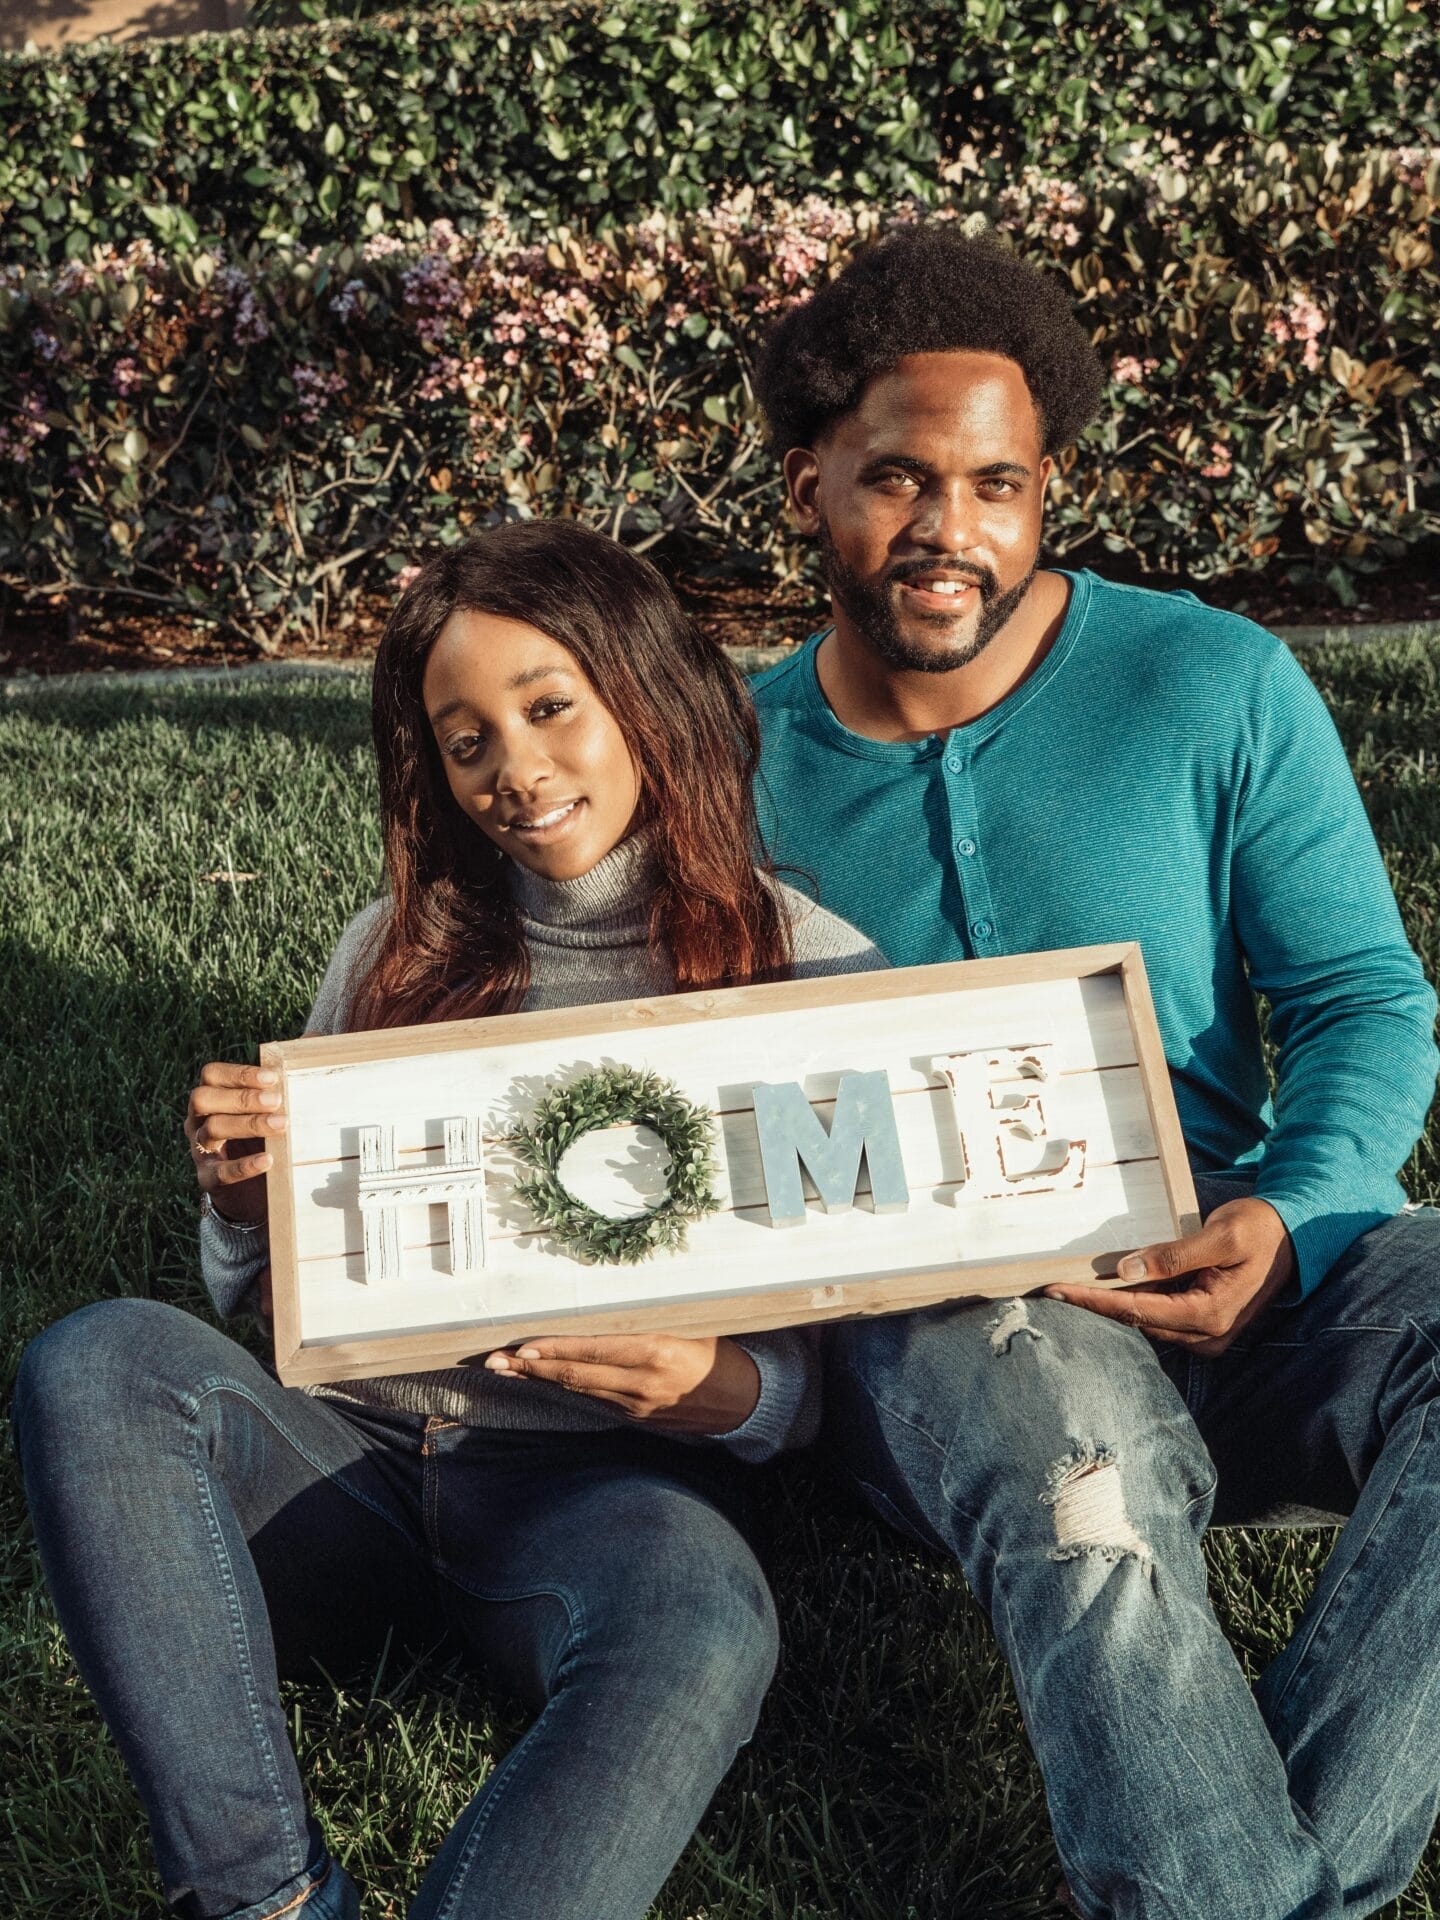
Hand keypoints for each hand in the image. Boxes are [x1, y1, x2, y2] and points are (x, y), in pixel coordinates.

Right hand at [186, 1062, 285, 1226]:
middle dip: (241, 1098)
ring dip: (247, 1125)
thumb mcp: (276, 1103)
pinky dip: (242, 1165)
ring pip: (211, 1130)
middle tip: (277, 1100)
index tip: (273, 1077)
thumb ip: (292, 1069)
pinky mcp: (208, 1179)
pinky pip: (218, 1172)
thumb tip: (314, 1038)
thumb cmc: (266, 1133)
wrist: (256, 1188)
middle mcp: (200, 1119)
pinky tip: (268, 1160)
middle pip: (204, 1098)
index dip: (239, 1074)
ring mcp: (201, 1150)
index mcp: (214, 1095)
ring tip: (281, 1124)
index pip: (212, 1074)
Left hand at [482, 1334, 761, 1434]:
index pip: (593, 1351)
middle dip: (531, 1369)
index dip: (555, 1350)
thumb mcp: (689, 1326)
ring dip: (541, 1380)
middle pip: (575, 1376)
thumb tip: (605, 1306)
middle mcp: (641, 1382)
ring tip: (507, 1369)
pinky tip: (545, 1380)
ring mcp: (637, 1405)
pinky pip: (597, 1400)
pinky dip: (569, 1388)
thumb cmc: (720, 1352)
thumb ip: (647, 1322)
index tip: (523, 1347)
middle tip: (494, 1361)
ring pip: (580, 1390)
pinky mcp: (638, 1419)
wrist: (747, 1400)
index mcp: (655, 1351)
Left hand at [1043, 1196, 1296, 1356]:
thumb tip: (1126, 1269)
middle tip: (1050, 1289)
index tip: (1056, 1291)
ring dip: (1110, 1304)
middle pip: (1137, 1321)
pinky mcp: (1202, 1323)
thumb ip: (1174, 1255)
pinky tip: (1106, 1287)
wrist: (1293, 1236)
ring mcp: (1205, 1332)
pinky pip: (1158, 1314)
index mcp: (1210, 1314)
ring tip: (1069, 1287)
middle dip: (1094, 1305)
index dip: (1094, 1301)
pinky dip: (1132, 1301)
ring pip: (1145, 1320)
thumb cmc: (1259, 1229)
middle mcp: (1206, 1334)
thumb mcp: (1220, 1236)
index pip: (1138, 1310)